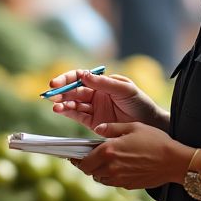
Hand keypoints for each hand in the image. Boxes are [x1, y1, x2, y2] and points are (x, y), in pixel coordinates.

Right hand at [47, 70, 164, 131]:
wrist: (150, 125)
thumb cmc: (140, 103)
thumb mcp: (124, 90)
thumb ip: (104, 83)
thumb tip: (83, 75)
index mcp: (102, 82)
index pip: (80, 77)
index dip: (67, 78)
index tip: (56, 82)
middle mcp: (95, 94)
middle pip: (73, 90)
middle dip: (61, 91)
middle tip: (51, 94)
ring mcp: (94, 108)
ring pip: (73, 103)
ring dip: (62, 103)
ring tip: (55, 105)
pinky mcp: (94, 122)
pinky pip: (77, 115)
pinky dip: (67, 112)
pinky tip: (60, 110)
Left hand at [75, 121, 184, 188]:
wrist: (174, 161)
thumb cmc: (155, 140)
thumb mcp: (132, 127)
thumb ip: (111, 128)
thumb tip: (97, 130)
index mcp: (109, 151)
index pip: (83, 161)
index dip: (76, 159)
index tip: (73, 155)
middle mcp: (111, 168)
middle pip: (89, 172)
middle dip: (86, 165)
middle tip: (88, 157)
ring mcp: (120, 179)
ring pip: (100, 178)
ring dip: (98, 171)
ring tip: (105, 161)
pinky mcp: (129, 185)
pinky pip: (113, 182)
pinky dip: (110, 176)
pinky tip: (119, 166)